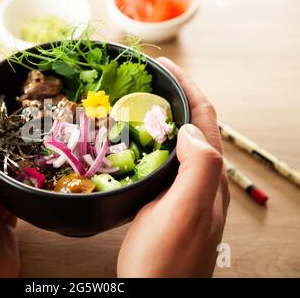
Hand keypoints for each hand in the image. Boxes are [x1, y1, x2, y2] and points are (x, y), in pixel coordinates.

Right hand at [117, 57, 229, 276]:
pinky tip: (133, 143)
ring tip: (140, 102)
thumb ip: (198, 166)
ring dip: (164, 116)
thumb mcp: (185, 211)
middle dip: (176, 95)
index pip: (205, 119)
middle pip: (194, 126)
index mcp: (209, 177)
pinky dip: (151, 142)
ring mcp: (184, 193)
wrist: (152, 295)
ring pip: (178, 143)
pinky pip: (163, 161)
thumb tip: (187, 128)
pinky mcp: (165, 203)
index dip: (188, 86)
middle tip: (148, 80)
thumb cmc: (164, 259)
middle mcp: (201, 182)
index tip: (163, 65)